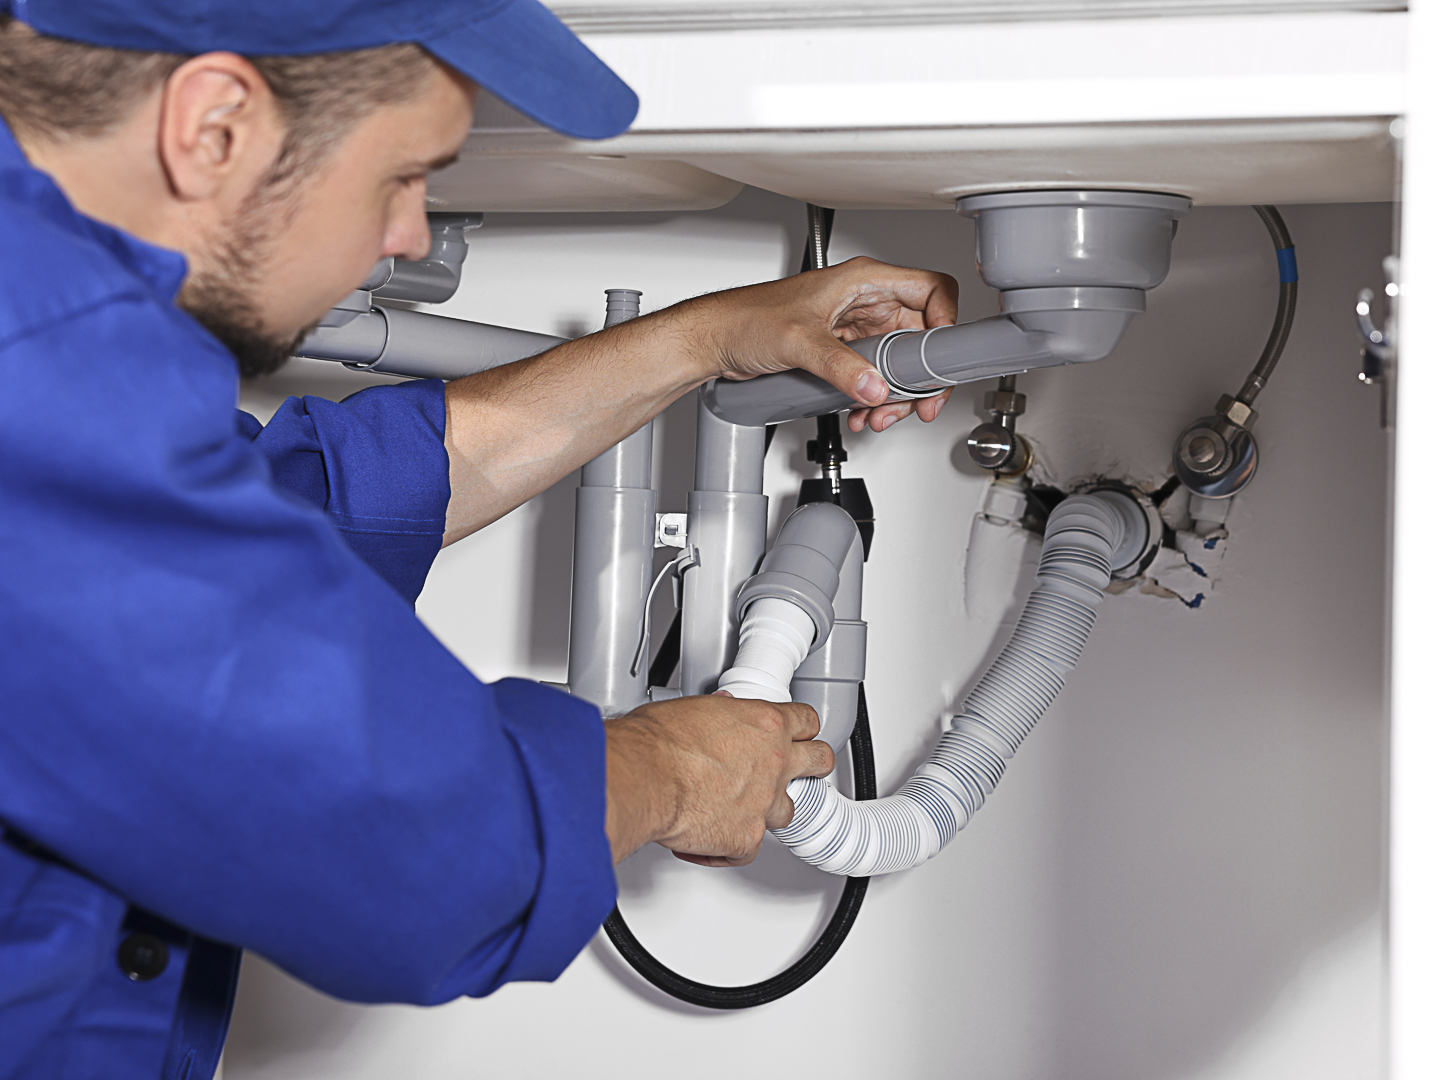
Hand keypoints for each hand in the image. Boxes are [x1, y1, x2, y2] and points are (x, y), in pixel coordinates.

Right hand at [604, 695, 834, 866]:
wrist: (643, 778)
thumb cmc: (658, 742)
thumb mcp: (692, 708)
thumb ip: (718, 713)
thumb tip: (722, 710)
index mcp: (764, 724)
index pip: (806, 720)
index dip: (804, 727)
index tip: (801, 732)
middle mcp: (773, 762)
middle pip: (819, 761)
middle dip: (815, 764)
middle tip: (808, 767)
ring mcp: (764, 803)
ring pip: (787, 812)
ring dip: (767, 811)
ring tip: (742, 810)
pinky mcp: (746, 839)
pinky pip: (748, 851)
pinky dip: (731, 849)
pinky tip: (711, 843)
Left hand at [691, 256, 958, 432]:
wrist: (716, 342)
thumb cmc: (746, 319)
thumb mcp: (799, 341)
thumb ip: (840, 366)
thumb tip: (874, 386)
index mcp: (863, 280)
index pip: (930, 288)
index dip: (946, 319)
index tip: (940, 356)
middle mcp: (864, 301)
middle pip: (921, 334)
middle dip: (920, 375)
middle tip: (917, 403)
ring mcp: (856, 328)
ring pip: (900, 362)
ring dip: (897, 394)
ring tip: (880, 414)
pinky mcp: (843, 352)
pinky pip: (876, 376)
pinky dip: (876, 398)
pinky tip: (862, 412)